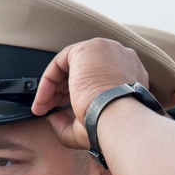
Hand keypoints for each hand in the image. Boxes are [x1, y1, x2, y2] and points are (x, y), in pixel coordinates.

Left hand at [32, 38, 149, 148]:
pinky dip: (47, 82)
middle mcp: (120, 58)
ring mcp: (104, 50)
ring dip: (53, 88)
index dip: (79, 94)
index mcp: (130, 74)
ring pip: (69, 67)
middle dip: (63, 91)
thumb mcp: (94, 125)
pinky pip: (59, 63)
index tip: (65, 109)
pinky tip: (44, 101)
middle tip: (51, 109)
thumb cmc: (114, 124)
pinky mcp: (86, 49)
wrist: (118, 117)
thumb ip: (72, 124)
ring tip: (44, 108)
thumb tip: (54, 120)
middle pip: (83, 71)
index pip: (100, 78)